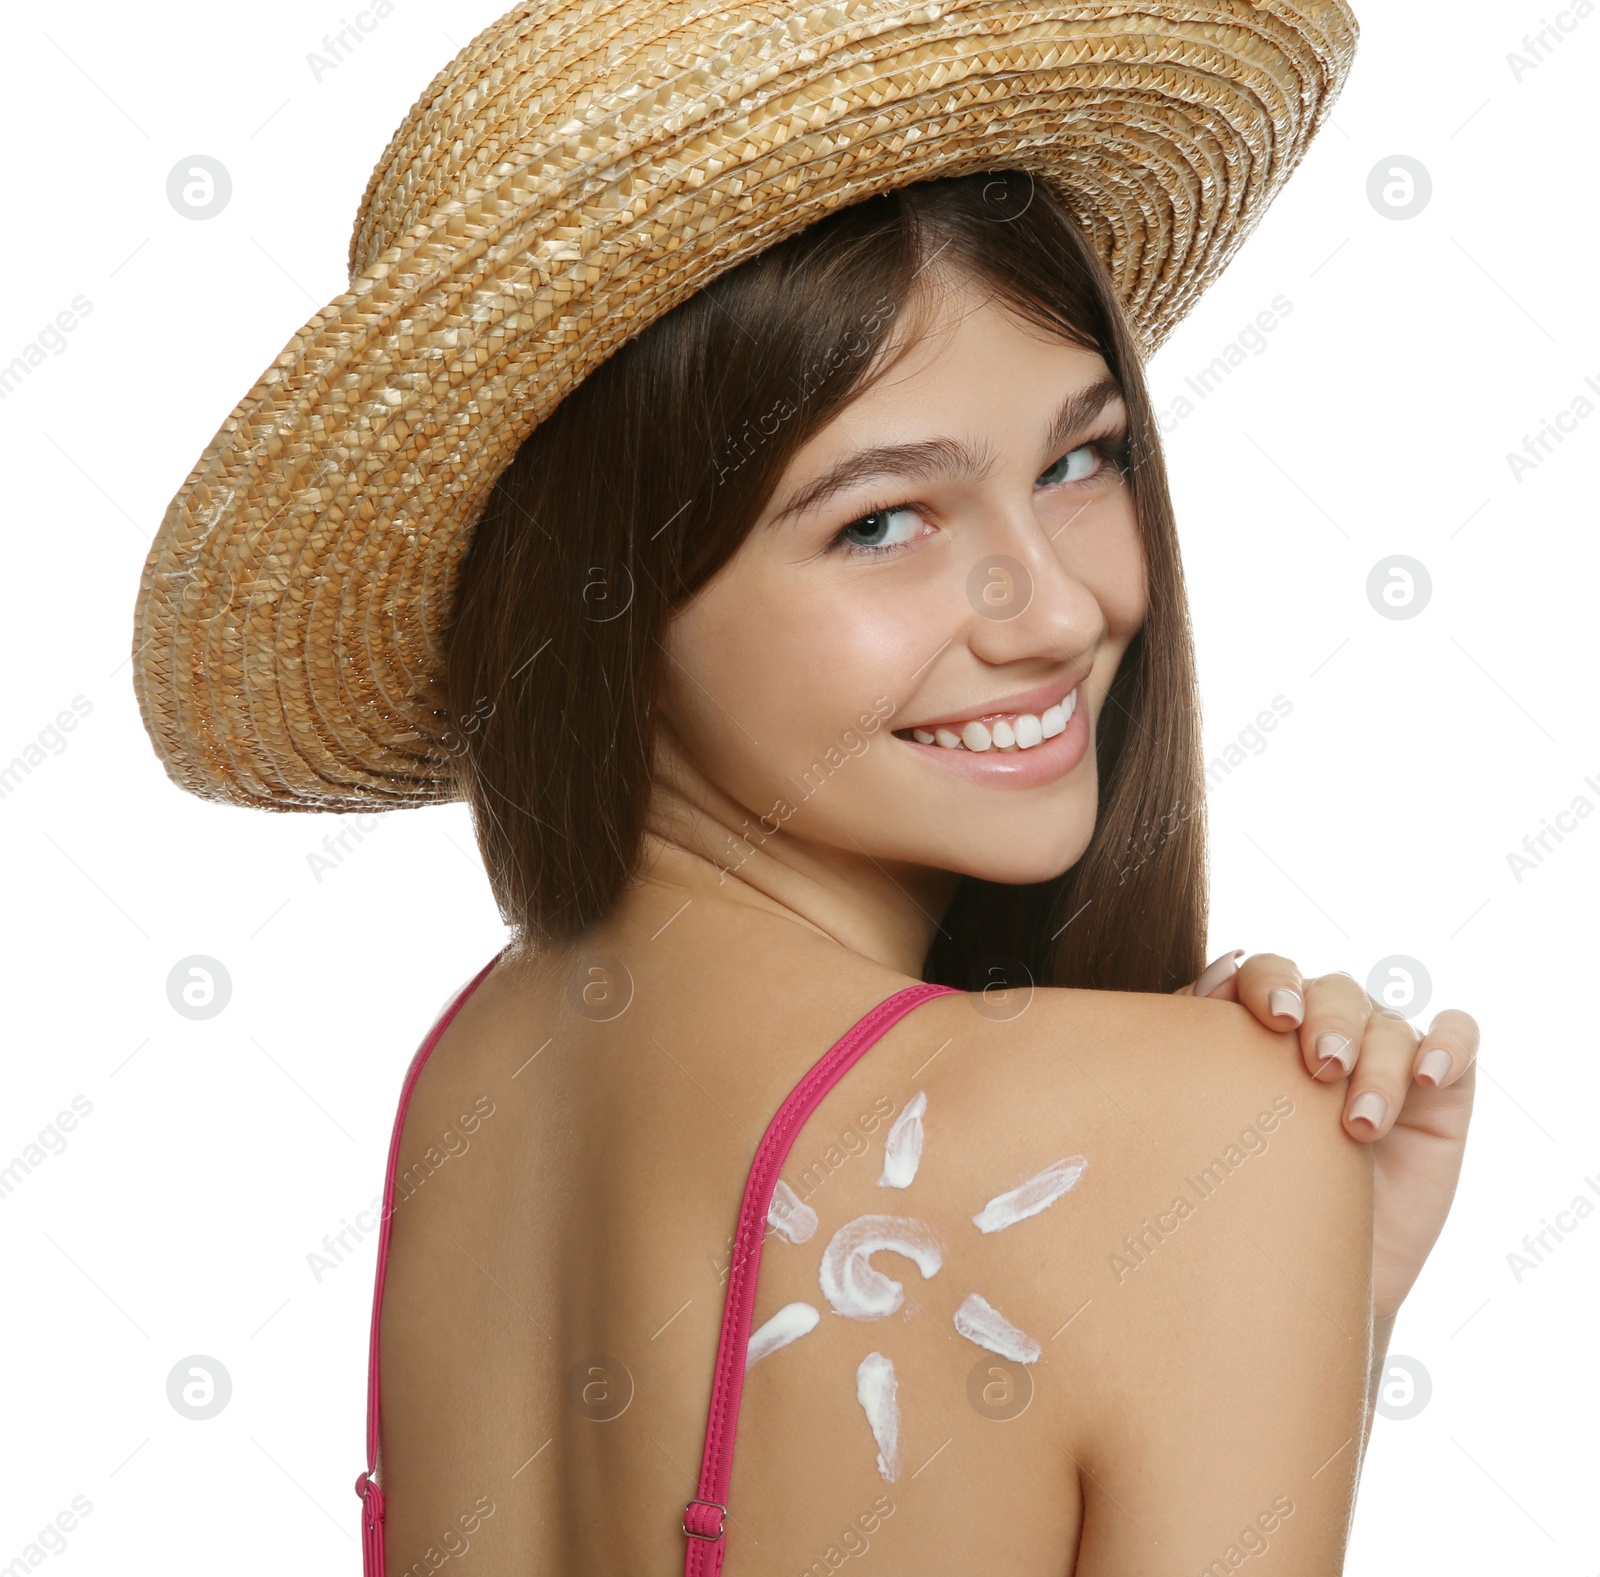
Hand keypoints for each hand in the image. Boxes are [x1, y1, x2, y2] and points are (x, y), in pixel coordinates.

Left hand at [1177, 950, 1477, 1319]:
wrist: (1297, 1277)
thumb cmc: (1241, 1195)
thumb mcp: (1211, 1118)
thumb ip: (1201, 1046)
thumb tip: (1212, 979)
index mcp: (1264, 1023)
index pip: (1269, 973)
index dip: (1271, 983)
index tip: (1273, 1018)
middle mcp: (1325, 1029)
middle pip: (1333, 990)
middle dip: (1329, 1022)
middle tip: (1321, 1067)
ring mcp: (1383, 1056)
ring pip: (1390, 1023)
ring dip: (1378, 1063)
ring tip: (1360, 1123)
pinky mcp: (1439, 1090)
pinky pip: (1459, 1038)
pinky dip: (1448, 1045)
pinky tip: (1427, 1074)